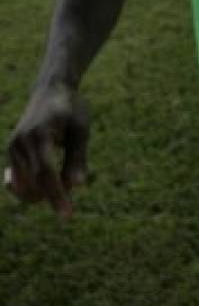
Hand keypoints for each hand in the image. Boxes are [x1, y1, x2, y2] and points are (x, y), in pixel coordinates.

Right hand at [5, 84, 89, 218]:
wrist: (51, 91)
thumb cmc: (71, 109)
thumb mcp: (81, 128)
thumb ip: (77, 156)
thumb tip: (78, 185)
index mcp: (39, 134)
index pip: (46, 173)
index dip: (56, 195)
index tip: (67, 214)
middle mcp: (20, 143)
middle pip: (35, 184)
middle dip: (55, 193)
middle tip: (74, 178)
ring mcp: (12, 149)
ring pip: (24, 187)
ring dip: (44, 192)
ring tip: (64, 175)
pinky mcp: (11, 153)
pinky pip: (18, 182)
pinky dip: (32, 189)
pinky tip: (46, 185)